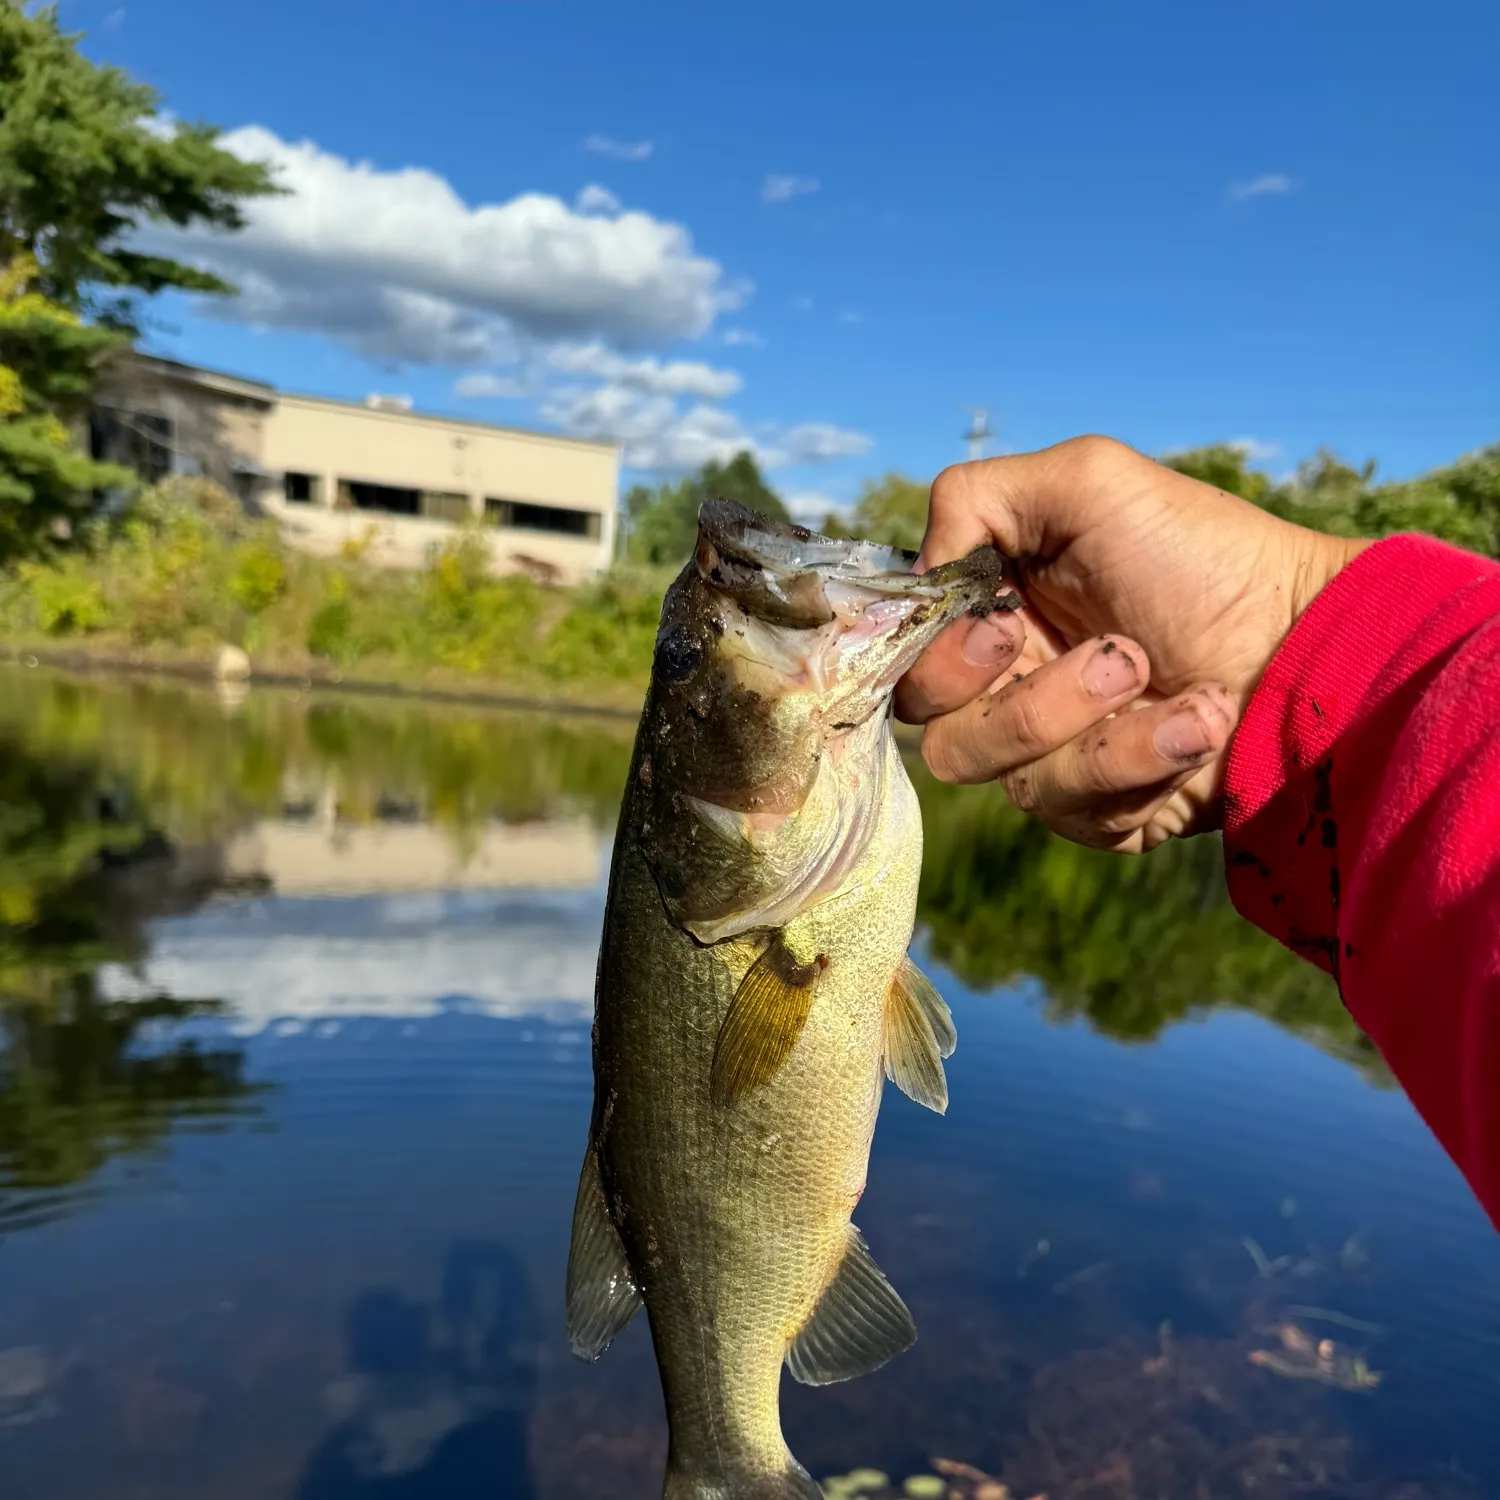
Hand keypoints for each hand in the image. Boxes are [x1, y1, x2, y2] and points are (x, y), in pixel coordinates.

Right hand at [896, 436, 1368, 851]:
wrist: (1309, 635)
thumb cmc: (1201, 553)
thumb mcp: (1086, 479)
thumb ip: (973, 498)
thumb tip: (922, 575)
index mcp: (990, 623)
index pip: (907, 671)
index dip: (937, 662)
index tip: (1001, 624)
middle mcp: (1010, 695)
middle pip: (943, 742)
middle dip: (1023, 702)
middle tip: (1112, 654)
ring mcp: (1056, 759)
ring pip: (1011, 782)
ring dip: (1094, 726)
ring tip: (1173, 681)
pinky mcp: (1105, 814)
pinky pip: (1081, 813)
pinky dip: (1145, 758)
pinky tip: (1201, 720)